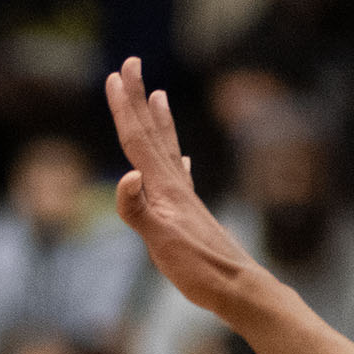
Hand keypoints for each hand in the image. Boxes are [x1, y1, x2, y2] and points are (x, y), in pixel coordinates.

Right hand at [107, 56, 253, 316]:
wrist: (238, 289)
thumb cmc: (198, 269)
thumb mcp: (160, 242)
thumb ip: (138, 209)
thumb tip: (125, 175)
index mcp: (165, 188)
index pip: (138, 140)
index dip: (124, 108)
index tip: (115, 75)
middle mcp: (176, 185)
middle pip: (153, 134)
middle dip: (138, 98)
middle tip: (132, 64)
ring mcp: (187, 198)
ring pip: (169, 149)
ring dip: (160, 121)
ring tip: (158, 95)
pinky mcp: (194, 214)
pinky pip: (182, 175)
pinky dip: (178, 160)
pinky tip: (184, 160)